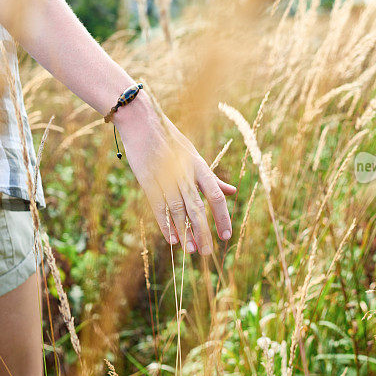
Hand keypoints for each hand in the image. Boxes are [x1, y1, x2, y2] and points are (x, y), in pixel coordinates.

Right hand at [114, 92, 236, 255]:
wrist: (143, 123)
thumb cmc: (171, 141)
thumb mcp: (195, 157)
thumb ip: (213, 178)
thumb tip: (233, 191)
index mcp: (199, 167)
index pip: (215, 196)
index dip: (222, 217)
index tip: (226, 236)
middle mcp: (185, 173)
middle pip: (197, 207)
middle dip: (203, 231)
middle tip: (207, 253)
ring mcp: (165, 177)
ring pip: (178, 210)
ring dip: (185, 232)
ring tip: (191, 251)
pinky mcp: (148, 180)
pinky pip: (159, 206)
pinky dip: (166, 223)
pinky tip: (172, 239)